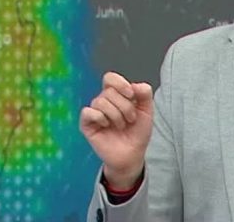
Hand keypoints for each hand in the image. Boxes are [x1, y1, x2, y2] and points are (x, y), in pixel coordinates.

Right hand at [80, 71, 153, 188]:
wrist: (132, 154)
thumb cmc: (138, 133)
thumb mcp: (147, 111)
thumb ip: (144, 94)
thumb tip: (135, 85)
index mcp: (117, 95)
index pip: (110, 78)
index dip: (120, 83)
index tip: (132, 95)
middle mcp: (104, 101)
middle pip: (108, 91)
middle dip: (125, 106)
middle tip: (131, 119)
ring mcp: (95, 113)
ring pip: (99, 101)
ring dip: (116, 115)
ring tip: (121, 126)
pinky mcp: (87, 124)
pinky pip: (87, 112)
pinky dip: (100, 117)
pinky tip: (107, 126)